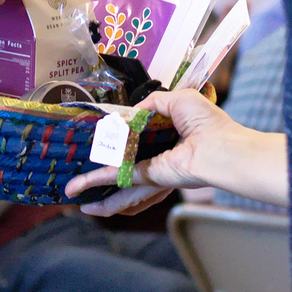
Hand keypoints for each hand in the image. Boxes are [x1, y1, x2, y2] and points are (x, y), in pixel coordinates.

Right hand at [65, 88, 268, 214]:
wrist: (220, 146)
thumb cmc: (209, 123)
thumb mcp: (179, 99)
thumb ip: (154, 102)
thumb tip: (135, 110)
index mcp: (166, 136)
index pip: (136, 141)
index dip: (117, 139)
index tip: (97, 138)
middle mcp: (157, 155)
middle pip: (122, 165)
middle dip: (99, 172)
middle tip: (77, 175)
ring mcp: (152, 169)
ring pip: (116, 180)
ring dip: (92, 186)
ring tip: (71, 192)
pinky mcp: (149, 177)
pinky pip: (119, 178)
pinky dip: (98, 181)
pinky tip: (80, 187)